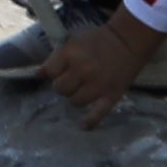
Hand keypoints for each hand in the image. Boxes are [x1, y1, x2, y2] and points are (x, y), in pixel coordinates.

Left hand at [43, 14, 163, 124]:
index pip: (50, 72)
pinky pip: (98, 113)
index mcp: (71, 54)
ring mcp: (97, 85)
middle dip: (64, 85)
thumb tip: (38, 74)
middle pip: (61, 89)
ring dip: (76, 97)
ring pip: (75, 102)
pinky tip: (84, 126)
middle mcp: (82, 70)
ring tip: (82, 90)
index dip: (54, 73)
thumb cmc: (98, 40)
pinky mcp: (111, 95)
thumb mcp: (73, 41)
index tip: (60, 72)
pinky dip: (90, 121)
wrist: (128, 41)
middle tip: (72, 81)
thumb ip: (55, 58)